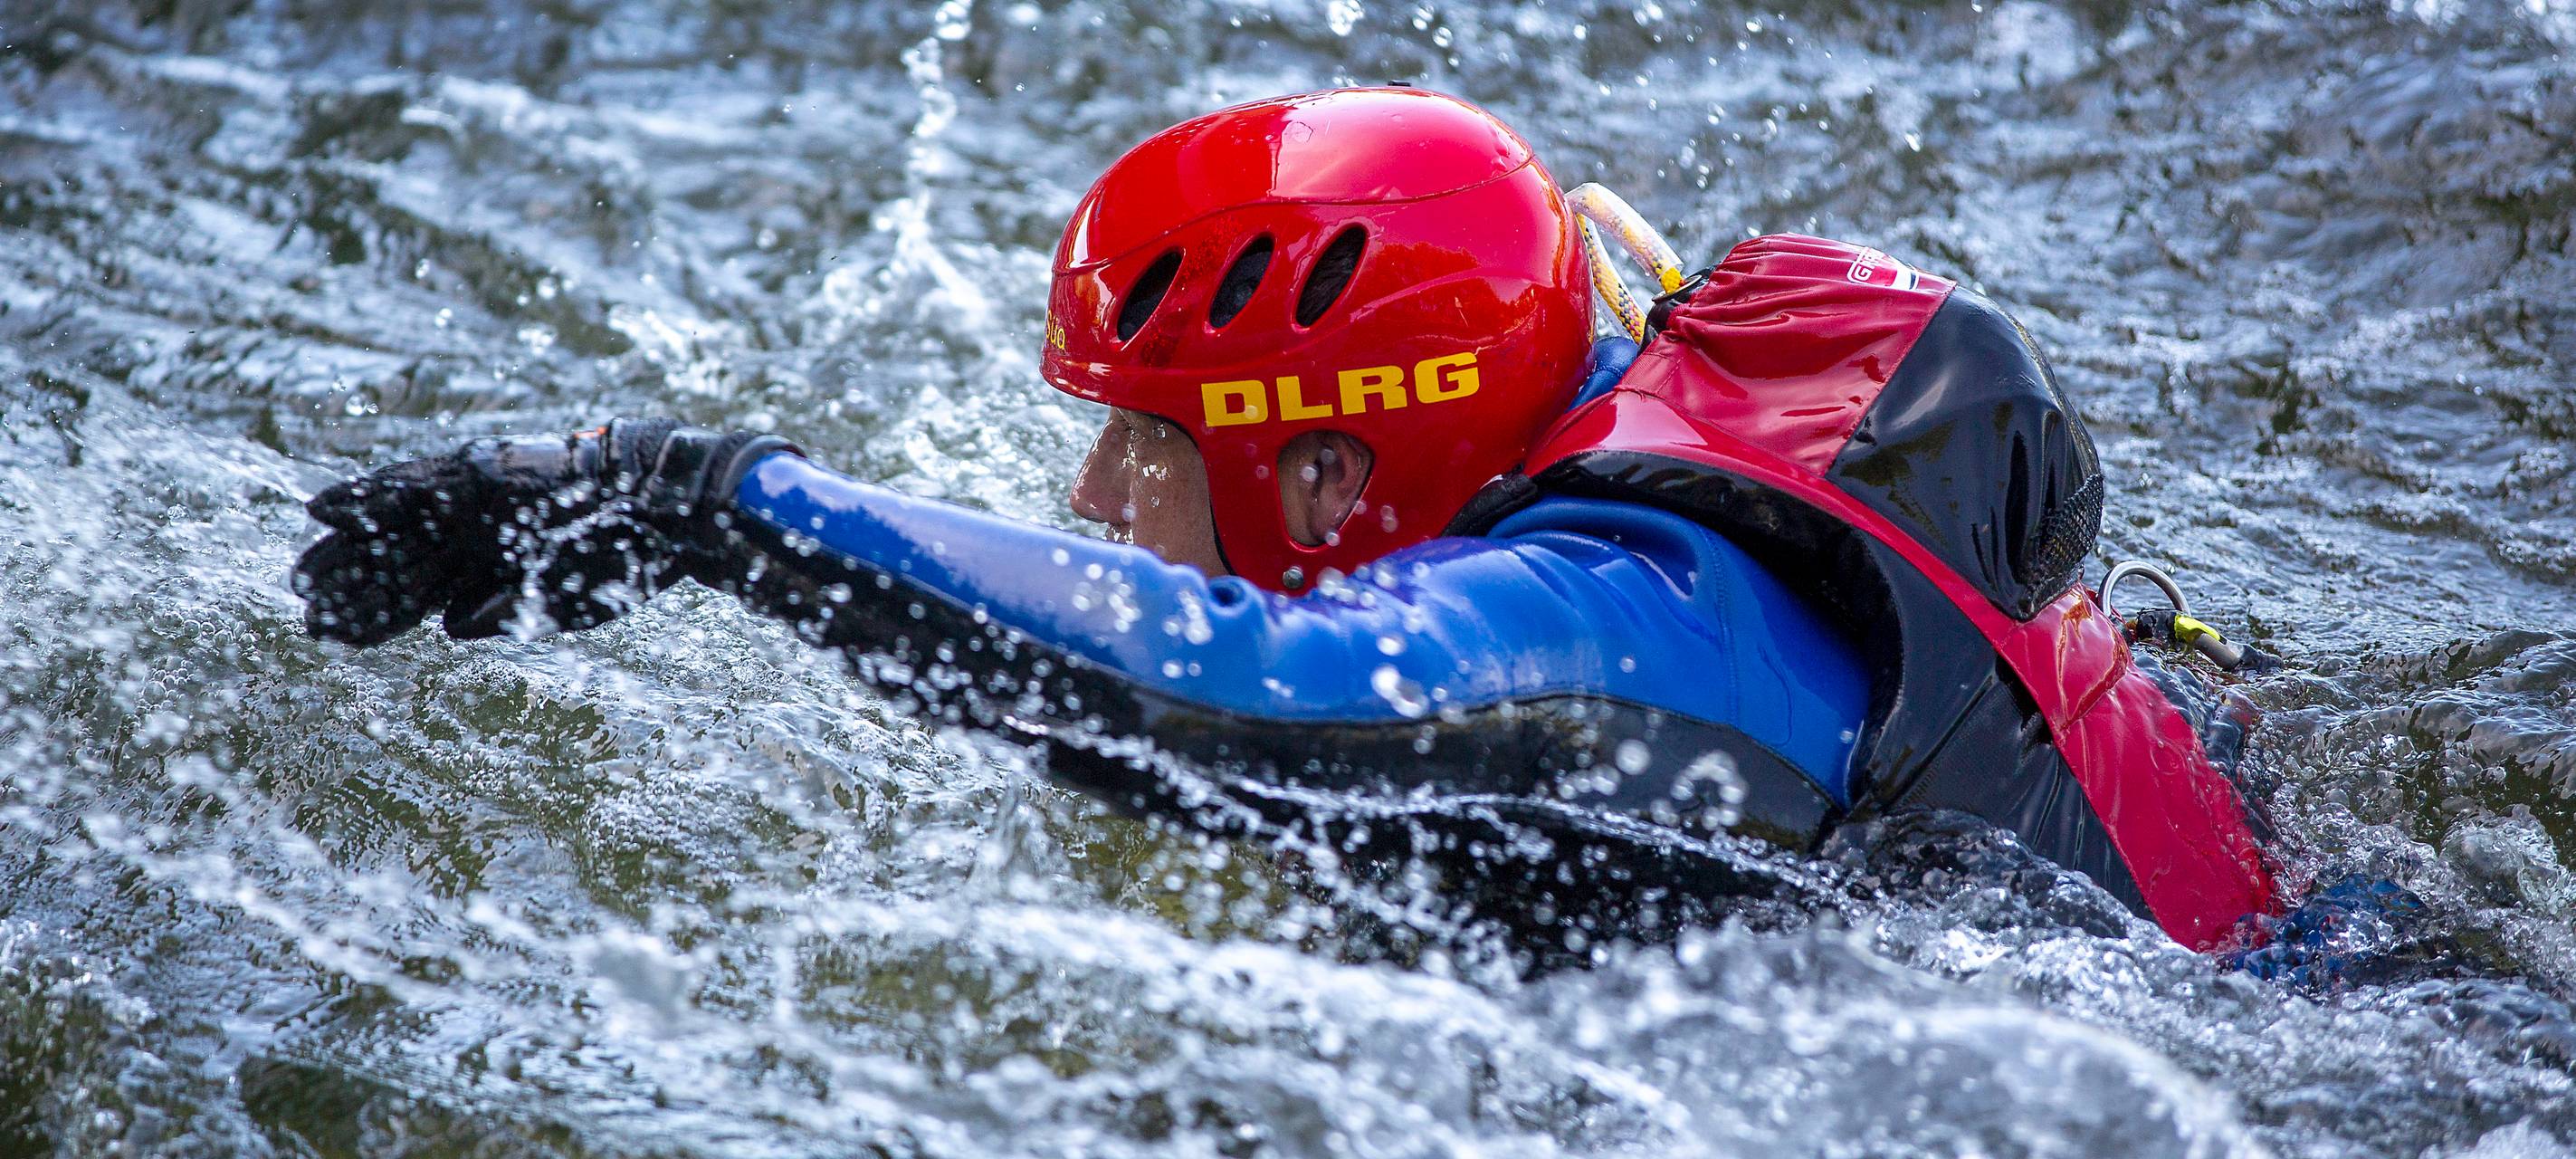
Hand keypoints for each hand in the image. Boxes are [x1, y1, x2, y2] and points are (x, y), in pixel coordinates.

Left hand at [291, 419, 795, 645]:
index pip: (420, 596)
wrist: (656, 508)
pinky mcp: (475, 470)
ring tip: (301, 569)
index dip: (375, 617)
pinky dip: (366, 494)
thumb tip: (445, 626)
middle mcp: (475, 532)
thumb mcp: (557, 601)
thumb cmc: (621, 561)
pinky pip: (408, 480)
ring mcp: (473, 500)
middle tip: (302, 606)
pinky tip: (323, 509)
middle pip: (397, 561)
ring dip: (346, 546)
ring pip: (393, 524)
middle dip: (348, 584)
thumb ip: (502, 611)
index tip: (330, 636)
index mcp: (493, 567)